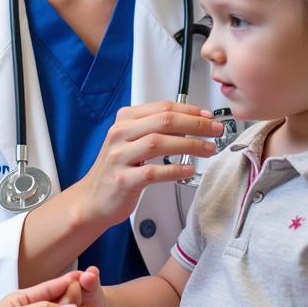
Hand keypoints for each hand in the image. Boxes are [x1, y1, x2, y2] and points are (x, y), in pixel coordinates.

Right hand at [75, 101, 223, 228]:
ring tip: (208, 149)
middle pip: (164, 121)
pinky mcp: (123, 179)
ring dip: (190, 145)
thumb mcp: (131, 141)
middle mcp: (120, 134)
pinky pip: (153, 172)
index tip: (208, 117)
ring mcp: (119, 157)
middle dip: (195, 124)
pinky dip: (174, 170)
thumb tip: (191, 123)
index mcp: (124, 120)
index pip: (162, 107)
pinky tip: (188, 170)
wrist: (92, 199)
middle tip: (215, 131)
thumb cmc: (116, 170)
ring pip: (159, 142)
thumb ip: (155, 129)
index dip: (190, 110)